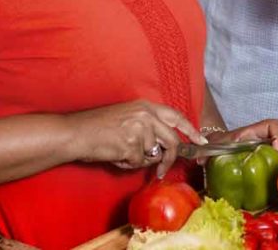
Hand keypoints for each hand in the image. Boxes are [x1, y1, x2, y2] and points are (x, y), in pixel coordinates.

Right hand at [65, 100, 204, 178]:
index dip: (191, 130)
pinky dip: (127, 164)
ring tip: (119, 152)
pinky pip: (137, 163)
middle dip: (169, 158)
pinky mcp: (131, 145)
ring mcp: (140, 130)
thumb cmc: (97, 127)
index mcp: (145, 106)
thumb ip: (147, 126)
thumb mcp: (127, 117)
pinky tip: (114, 155)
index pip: (176, 117)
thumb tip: (161, 146)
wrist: (76, 133)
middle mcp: (146, 115)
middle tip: (161, 170)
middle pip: (172, 141)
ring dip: (138, 160)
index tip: (201, 141)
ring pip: (153, 155)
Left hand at [210, 119, 277, 160]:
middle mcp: (266, 138)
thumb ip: (206, 151)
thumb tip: (200, 160)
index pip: (273, 125)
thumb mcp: (214, 146)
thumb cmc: (220, 145)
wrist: (220, 148)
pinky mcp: (272, 160)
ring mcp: (271, 148)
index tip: (275, 151)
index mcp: (254, 132)